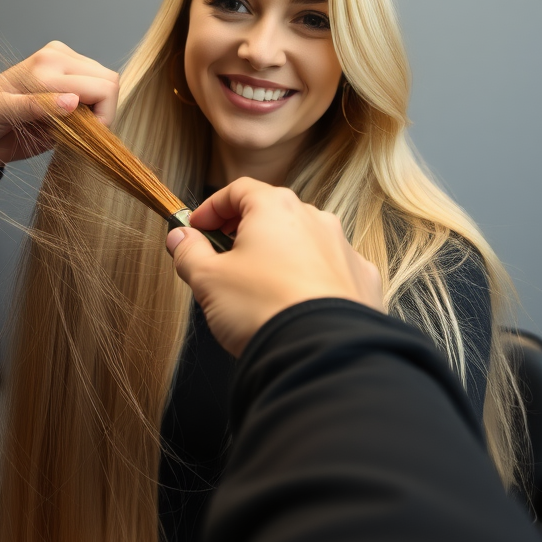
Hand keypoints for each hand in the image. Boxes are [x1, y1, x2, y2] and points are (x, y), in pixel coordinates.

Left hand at [0, 41, 118, 171]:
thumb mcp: (3, 114)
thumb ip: (37, 107)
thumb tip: (73, 102)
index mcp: (46, 65)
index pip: (101, 87)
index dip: (103, 117)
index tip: (85, 138)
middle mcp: (58, 58)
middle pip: (109, 82)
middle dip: (101, 113)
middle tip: (77, 134)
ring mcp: (64, 64)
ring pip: (108, 85)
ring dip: (96, 112)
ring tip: (69, 126)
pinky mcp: (66, 76)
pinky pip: (97, 92)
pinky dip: (90, 111)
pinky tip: (67, 120)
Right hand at [167, 178, 383, 355]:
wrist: (319, 351)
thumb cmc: (261, 307)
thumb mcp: (209, 280)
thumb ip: (189, 253)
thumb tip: (179, 238)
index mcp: (275, 207)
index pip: (237, 190)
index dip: (211, 208)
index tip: (196, 229)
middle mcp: (315, 218)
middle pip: (272, 214)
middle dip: (244, 231)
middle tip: (223, 257)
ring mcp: (343, 247)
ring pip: (304, 241)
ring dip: (279, 254)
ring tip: (259, 286)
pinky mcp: (362, 278)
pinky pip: (330, 270)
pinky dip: (311, 278)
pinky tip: (295, 303)